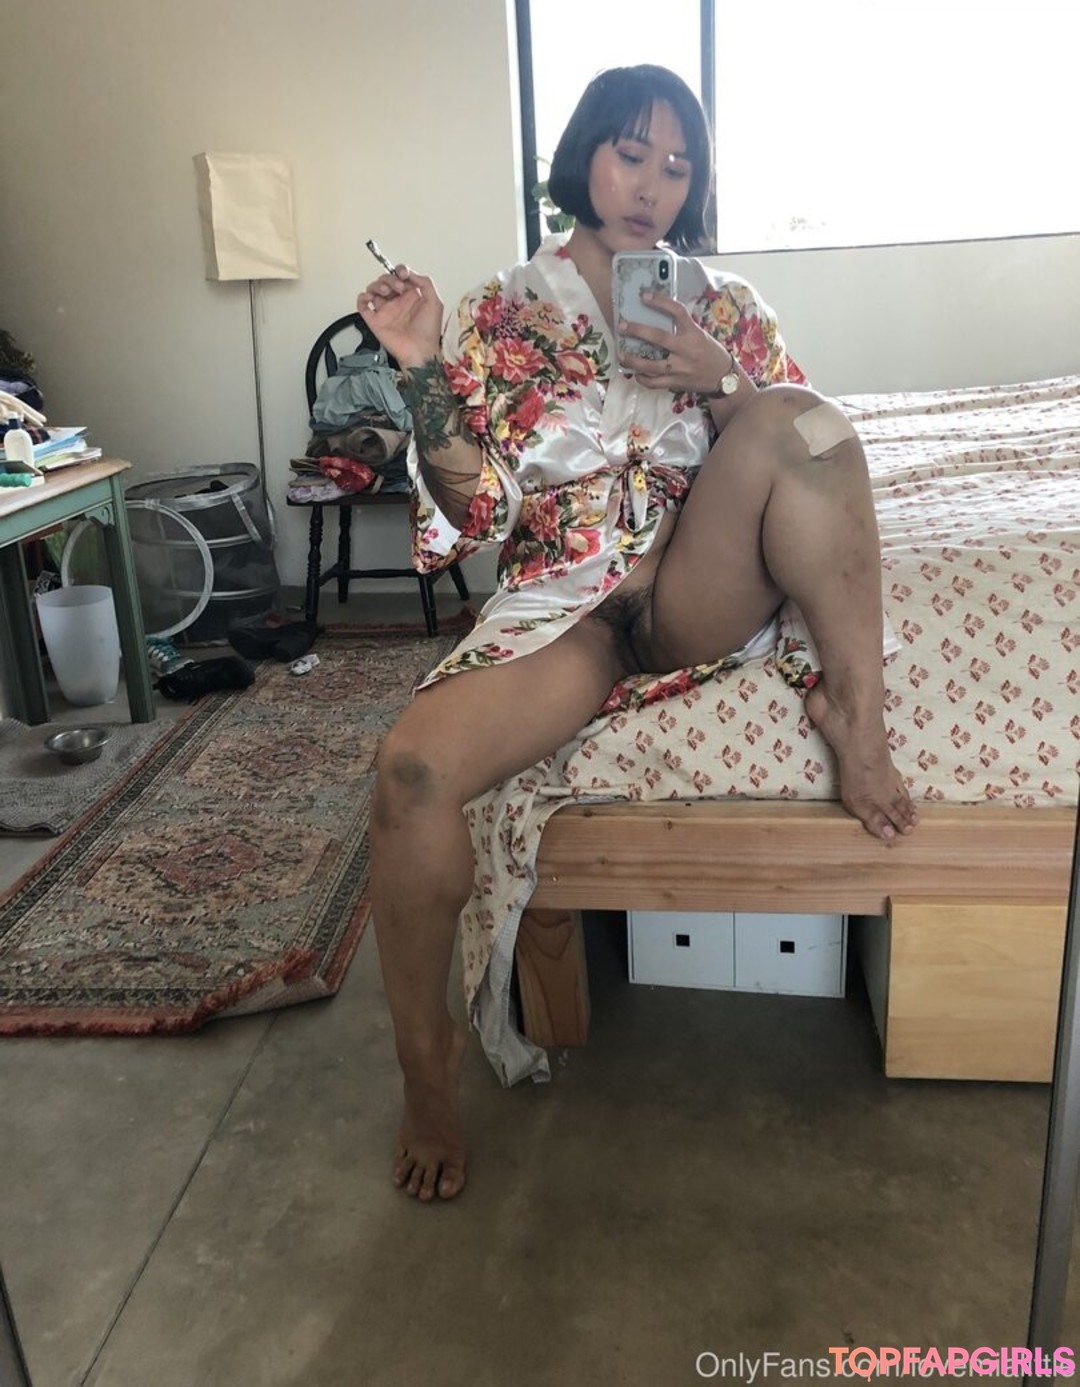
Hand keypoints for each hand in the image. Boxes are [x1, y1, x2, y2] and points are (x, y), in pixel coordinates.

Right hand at [357, 265, 443, 368]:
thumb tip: (410, 273)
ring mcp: (385, 311)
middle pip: (385, 280)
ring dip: (377, 285)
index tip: (403, 274)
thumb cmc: (428, 332)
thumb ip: (425, 283)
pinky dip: (362, 297)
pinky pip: (362, 305)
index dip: (399, 271)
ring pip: (373, 289)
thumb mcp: (434, 302)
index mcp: (411, 297)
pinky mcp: (375, 320)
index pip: (400, 277)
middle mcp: (397, 302)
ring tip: (387, 292)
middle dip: (390, 278)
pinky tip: (370, 297)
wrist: (420, 351)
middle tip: (399, 287)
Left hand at [616, 293, 732, 394]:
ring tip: (621, 354)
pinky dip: (643, 379)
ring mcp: (680, 368)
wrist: (724, 378)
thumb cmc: (710, 352)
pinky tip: (635, 373)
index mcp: (693, 334)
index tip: (644, 296)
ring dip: (633, 360)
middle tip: (622, 326)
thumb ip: (682, 328)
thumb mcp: (700, 335)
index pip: (677, 312)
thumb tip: (659, 316)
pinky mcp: (676, 383)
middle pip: (658, 338)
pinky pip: (654, 383)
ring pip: (651, 365)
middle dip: (637, 331)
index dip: (660, 302)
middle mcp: (686, 350)